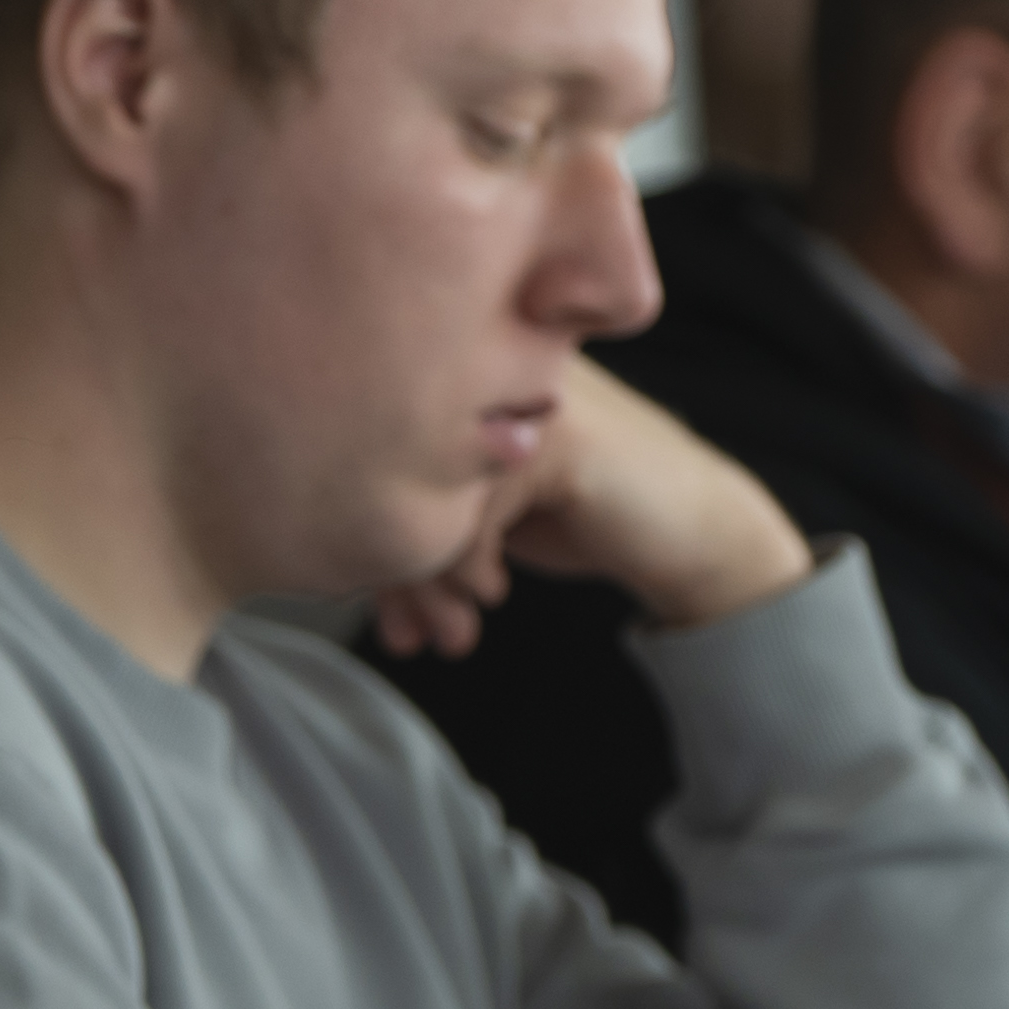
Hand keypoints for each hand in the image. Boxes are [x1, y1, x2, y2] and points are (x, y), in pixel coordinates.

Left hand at [367, 365, 814, 656]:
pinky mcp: (558, 437)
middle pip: (393, 472)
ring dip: (430, 583)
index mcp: (455, 378)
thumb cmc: (576, 515)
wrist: (686, 530)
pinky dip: (470, 566)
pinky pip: (475, 511)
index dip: (367, 539)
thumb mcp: (480, 512)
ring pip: (429, 494)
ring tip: (448, 634)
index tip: (385, 611)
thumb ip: (413, 514)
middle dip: (395, 571)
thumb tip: (322, 560)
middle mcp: (483, 373)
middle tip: (406, 636)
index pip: (376, 452)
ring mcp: (523, 397)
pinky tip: (491, 594)